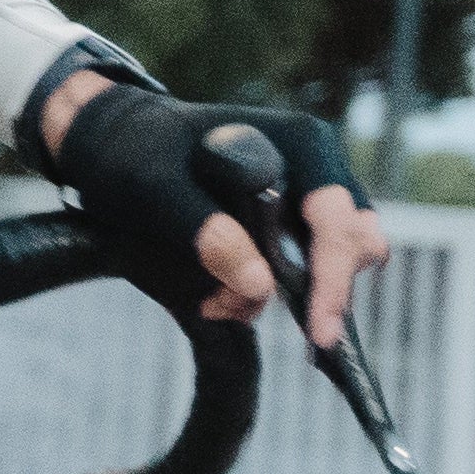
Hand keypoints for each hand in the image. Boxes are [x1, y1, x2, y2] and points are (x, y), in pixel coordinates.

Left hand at [27, 71, 387, 361]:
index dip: (333, 278)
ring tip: (215, 298)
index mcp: (301, 144)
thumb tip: (260, 286)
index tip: (319, 332)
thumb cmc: (137, 151)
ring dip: (277, 295)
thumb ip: (204, 229)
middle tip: (238, 307)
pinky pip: (304, 274)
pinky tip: (218, 293)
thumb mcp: (154, 186)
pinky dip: (263, 294)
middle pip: (355, 246)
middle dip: (309, 291)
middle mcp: (318, 169)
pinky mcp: (291, 227)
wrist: (119, 141)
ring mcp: (309, 199)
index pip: (338, 218)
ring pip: (332, 267)